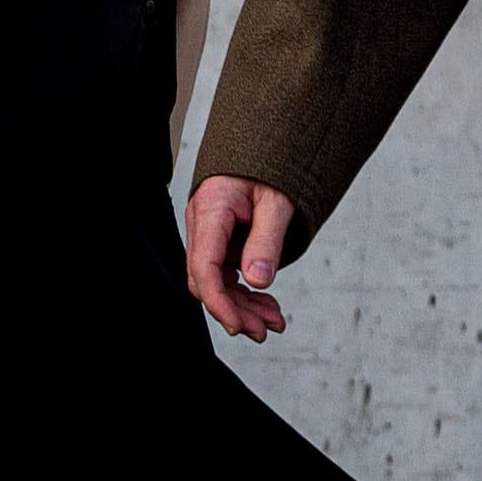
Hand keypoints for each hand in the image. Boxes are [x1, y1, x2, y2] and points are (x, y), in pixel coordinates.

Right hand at [185, 174, 300, 340]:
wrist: (269, 150)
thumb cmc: (270, 168)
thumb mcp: (277, 202)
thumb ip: (267, 241)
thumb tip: (258, 281)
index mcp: (211, 209)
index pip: (203, 265)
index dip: (218, 301)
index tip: (238, 325)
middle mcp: (204, 225)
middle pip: (208, 280)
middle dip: (235, 310)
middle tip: (265, 330)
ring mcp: (211, 236)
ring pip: (219, 283)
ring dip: (244, 307)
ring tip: (273, 323)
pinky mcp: (222, 244)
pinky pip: (229, 276)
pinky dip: (248, 294)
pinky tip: (268, 308)